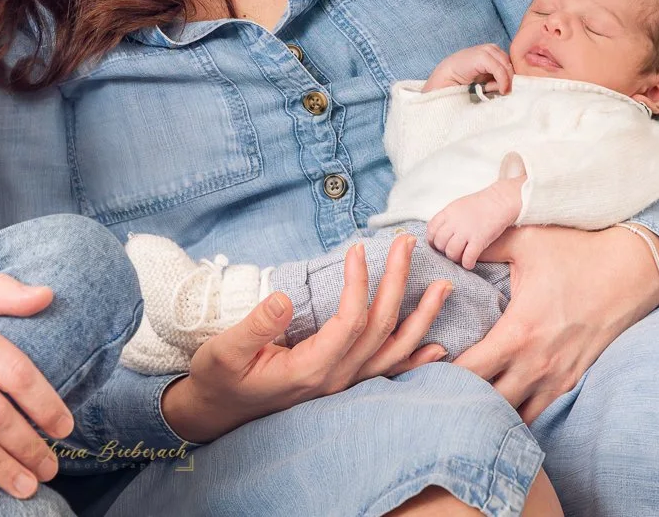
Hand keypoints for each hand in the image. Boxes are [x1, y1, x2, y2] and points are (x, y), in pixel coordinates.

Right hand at [160, 234, 452, 445]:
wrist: (216, 415)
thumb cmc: (218, 379)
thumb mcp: (224, 351)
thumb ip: (255, 327)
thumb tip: (282, 298)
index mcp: (308, 369)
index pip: (349, 321)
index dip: (358, 283)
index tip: (356, 248)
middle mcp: (334, 380)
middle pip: (379, 329)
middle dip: (397, 283)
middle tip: (406, 243)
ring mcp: (341, 386)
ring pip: (392, 352)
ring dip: (420, 317)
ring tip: (443, 285)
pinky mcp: (341, 386)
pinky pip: (386, 374)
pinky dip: (414, 359)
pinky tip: (435, 346)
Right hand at [424, 43, 512, 93]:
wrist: (446, 78)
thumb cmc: (466, 80)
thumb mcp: (486, 78)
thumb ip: (499, 77)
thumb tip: (514, 85)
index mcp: (493, 52)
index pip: (512, 64)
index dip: (511, 78)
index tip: (504, 90)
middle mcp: (492, 48)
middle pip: (512, 65)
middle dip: (509, 80)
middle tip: (499, 91)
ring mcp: (487, 50)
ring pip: (508, 67)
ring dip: (505, 81)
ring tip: (492, 90)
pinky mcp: (483, 56)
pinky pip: (500, 70)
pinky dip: (502, 81)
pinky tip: (496, 89)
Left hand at [424, 181, 521, 268]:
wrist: (501, 200)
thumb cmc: (481, 204)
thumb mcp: (458, 206)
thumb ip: (448, 218)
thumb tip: (440, 232)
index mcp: (448, 212)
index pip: (431, 230)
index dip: (433, 240)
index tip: (438, 245)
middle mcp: (454, 222)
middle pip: (440, 243)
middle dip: (444, 250)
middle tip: (452, 251)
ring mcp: (466, 231)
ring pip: (451, 252)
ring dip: (455, 258)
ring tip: (461, 258)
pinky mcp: (480, 240)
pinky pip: (468, 258)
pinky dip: (467, 263)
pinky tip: (470, 263)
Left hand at [453, 224, 658, 422]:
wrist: (633, 270)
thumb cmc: (577, 251)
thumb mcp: (526, 240)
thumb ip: (483, 242)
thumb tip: (448, 240)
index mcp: (519, 332)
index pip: (469, 371)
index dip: (440, 374)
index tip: (421, 368)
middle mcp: (537, 363)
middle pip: (485, 402)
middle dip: (457, 397)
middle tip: (433, 388)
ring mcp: (556, 377)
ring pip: (511, 414)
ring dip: (485, 408)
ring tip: (460, 398)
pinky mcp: (571, 381)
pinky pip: (536, 412)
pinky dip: (513, 411)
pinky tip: (494, 401)